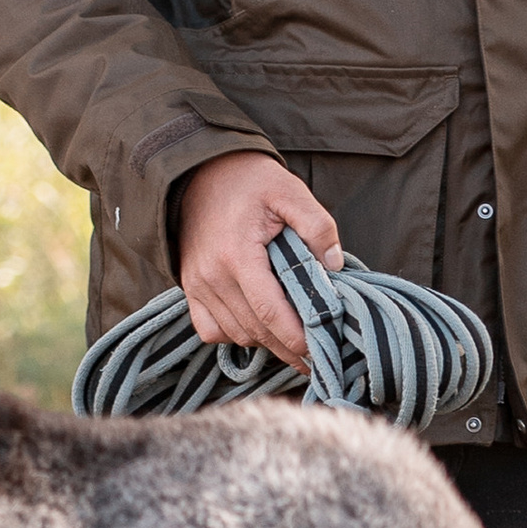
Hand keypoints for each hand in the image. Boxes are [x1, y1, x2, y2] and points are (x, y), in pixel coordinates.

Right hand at [176, 149, 342, 360]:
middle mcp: (212, 276)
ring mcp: (197, 284)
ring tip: (293, 344)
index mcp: (237, 255)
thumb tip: (335, 264)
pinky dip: (234, 336)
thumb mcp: (290, 191)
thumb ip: (317, 224)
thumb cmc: (249, 180)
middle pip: (254, 330)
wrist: (200, 171)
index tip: (319, 349)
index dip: (295, 337)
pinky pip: (209, 330)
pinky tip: (257, 328)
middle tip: (317, 356)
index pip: (269, 311)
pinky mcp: (190, 287)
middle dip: (287, 348)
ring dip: (265, 343)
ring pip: (235, 334)